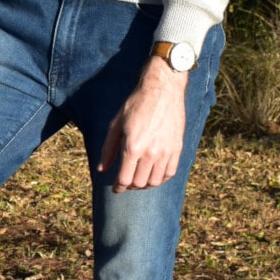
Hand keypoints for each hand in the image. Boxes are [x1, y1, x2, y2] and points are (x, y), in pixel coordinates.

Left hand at [98, 57, 188, 193]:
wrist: (163, 90)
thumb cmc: (136, 105)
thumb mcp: (116, 124)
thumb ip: (108, 149)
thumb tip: (102, 169)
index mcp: (132, 147)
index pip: (124, 179)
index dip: (118, 188)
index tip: (116, 189)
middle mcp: (150, 153)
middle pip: (139, 183)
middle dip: (130, 186)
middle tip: (126, 182)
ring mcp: (166, 152)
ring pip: (155, 181)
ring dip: (145, 184)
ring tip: (139, 179)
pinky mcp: (177, 148)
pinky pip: (170, 173)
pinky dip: (160, 178)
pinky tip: (153, 175)